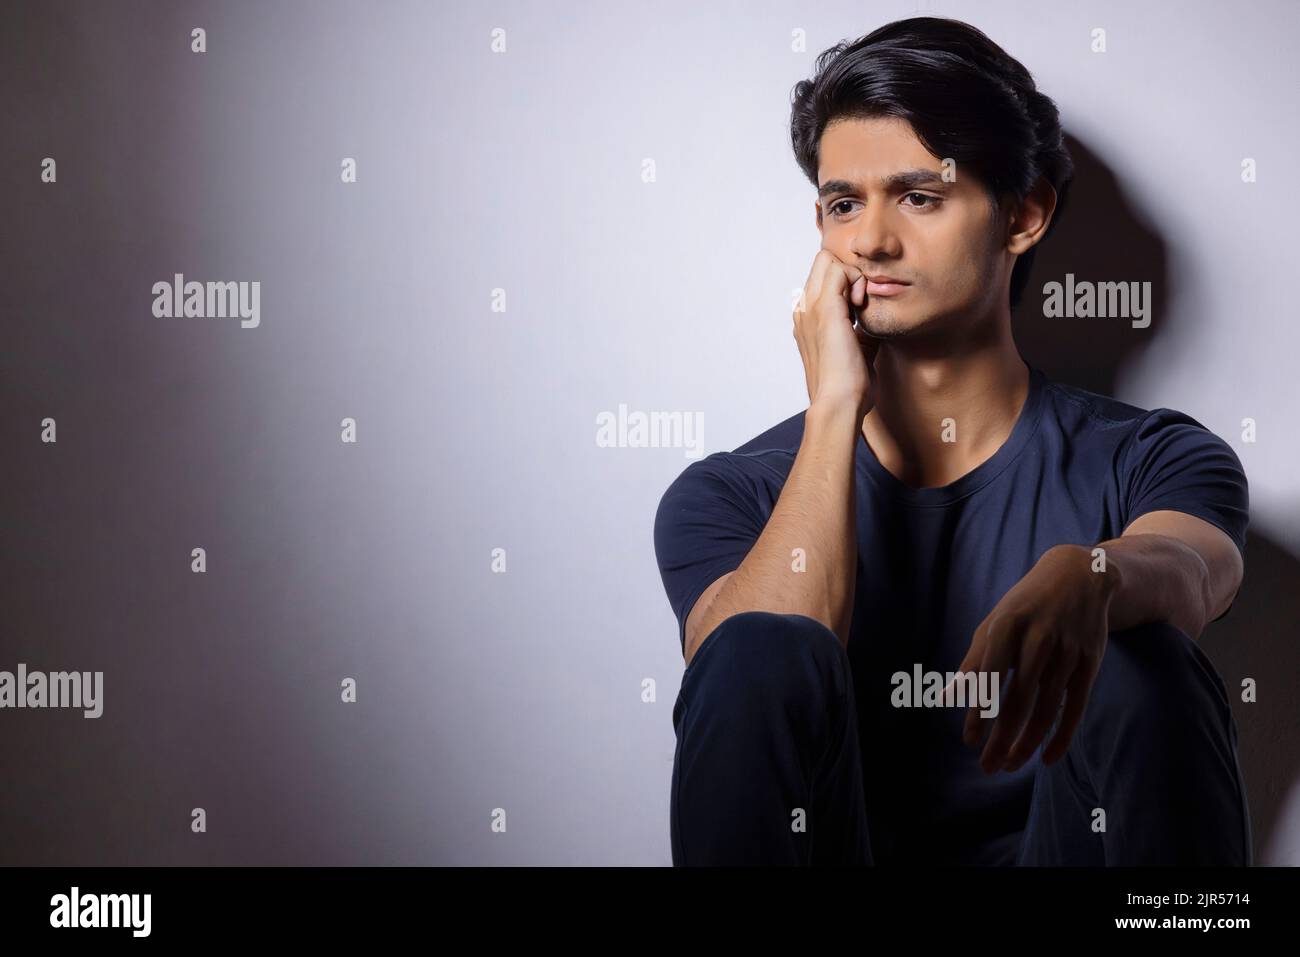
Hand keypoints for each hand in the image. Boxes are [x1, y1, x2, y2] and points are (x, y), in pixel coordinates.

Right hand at [793, 249, 879, 421]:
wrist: (839, 404)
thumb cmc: (848, 387)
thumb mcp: (857, 350)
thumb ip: (861, 332)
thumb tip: (875, 322)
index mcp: (807, 321)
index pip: (822, 277)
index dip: (845, 282)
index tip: (860, 307)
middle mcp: (803, 310)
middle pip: (822, 262)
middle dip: (847, 272)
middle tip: (861, 301)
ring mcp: (810, 308)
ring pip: (827, 260)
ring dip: (851, 275)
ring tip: (861, 304)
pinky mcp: (825, 310)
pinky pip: (838, 269)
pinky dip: (855, 280)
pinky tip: (862, 304)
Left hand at [950, 545, 1119, 772]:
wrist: (1078, 576)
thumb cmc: (1024, 606)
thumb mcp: (994, 624)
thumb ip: (972, 662)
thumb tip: (946, 698)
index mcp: (1007, 626)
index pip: (989, 678)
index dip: (979, 712)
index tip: (969, 742)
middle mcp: (1038, 639)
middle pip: (1018, 700)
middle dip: (1001, 738)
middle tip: (987, 767)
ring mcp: (1067, 651)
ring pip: (1046, 708)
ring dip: (1027, 742)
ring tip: (1010, 765)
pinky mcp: (1090, 662)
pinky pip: (1075, 706)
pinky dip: (1062, 735)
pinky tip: (1047, 758)